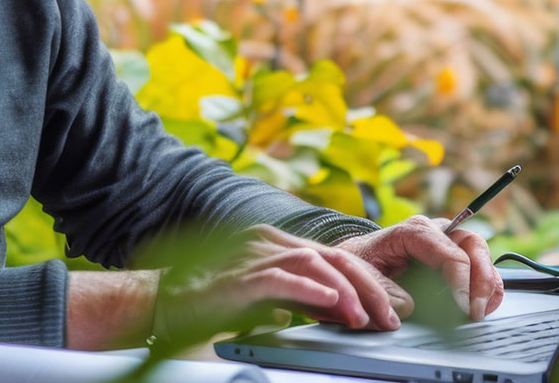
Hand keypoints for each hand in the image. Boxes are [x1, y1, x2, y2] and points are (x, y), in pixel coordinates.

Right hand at [156, 225, 412, 343]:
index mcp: (279, 242)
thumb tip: (346, 309)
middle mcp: (269, 240)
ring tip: (364, 318)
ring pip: (314, 264)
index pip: (336, 257)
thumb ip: (307, 299)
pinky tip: (332, 302)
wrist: (167, 304)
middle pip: (334, 257)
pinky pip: (282, 279)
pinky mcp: (239, 276)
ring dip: (345, 293)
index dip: (368, 282)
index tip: (391, 308)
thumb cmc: (218, 304)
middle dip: (368, 288)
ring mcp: (253, 254)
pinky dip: (311, 291)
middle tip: (389, 317)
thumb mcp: (274, 300)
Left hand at [335, 215, 504, 321]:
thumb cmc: (356, 266)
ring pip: (480, 254)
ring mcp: (445, 243)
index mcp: (412, 231)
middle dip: (480, 279)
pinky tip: (482, 305)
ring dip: (487, 283)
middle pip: (472, 245)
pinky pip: (479, 268)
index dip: (461, 280)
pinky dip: (486, 287)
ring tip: (481, 310)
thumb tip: (409, 306)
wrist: (352, 263)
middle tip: (475, 309)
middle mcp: (434, 232)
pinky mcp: (452, 259)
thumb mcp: (360, 276)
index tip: (463, 306)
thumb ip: (382, 289)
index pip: (448, 251)